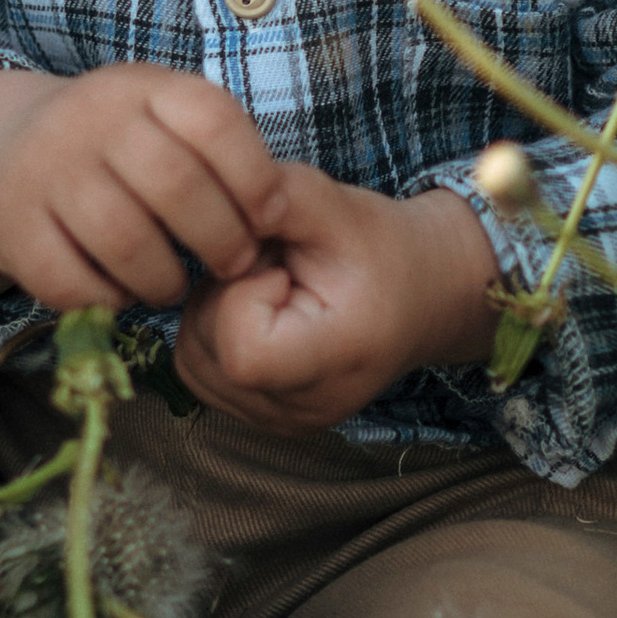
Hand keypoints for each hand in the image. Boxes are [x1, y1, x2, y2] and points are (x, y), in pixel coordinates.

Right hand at [0, 61, 292, 312]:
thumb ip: (218, 151)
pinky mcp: (8, 224)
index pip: (212, 119)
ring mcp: (43, 168)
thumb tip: (279, 214)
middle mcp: (89, 116)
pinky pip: (70, 281)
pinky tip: (121, 293)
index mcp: (142, 85)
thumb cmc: (115, 147)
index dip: (255, 176)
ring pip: (123, 239)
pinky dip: (107, 299)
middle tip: (234, 265)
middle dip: (221, 237)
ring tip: (174, 286)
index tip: (270, 218)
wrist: (1, 150)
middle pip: (173, 182)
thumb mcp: (162, 120)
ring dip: (164, 279)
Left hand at [175, 169, 497, 432]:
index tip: (280, 266)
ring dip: (215, 310)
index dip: (241, 293)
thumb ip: (276, 195)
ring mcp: (282, 421)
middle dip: (226, 291)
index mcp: (336, 363)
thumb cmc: (382, 249)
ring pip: (193, 360)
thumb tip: (210, 197)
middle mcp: (305, 408)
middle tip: (278, 268)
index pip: (240, 352)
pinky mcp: (262, 417)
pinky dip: (214, 332)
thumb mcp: (338, 206)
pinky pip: (201, 371)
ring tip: (271, 288)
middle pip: (207, 350)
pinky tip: (259, 310)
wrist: (423, 294)